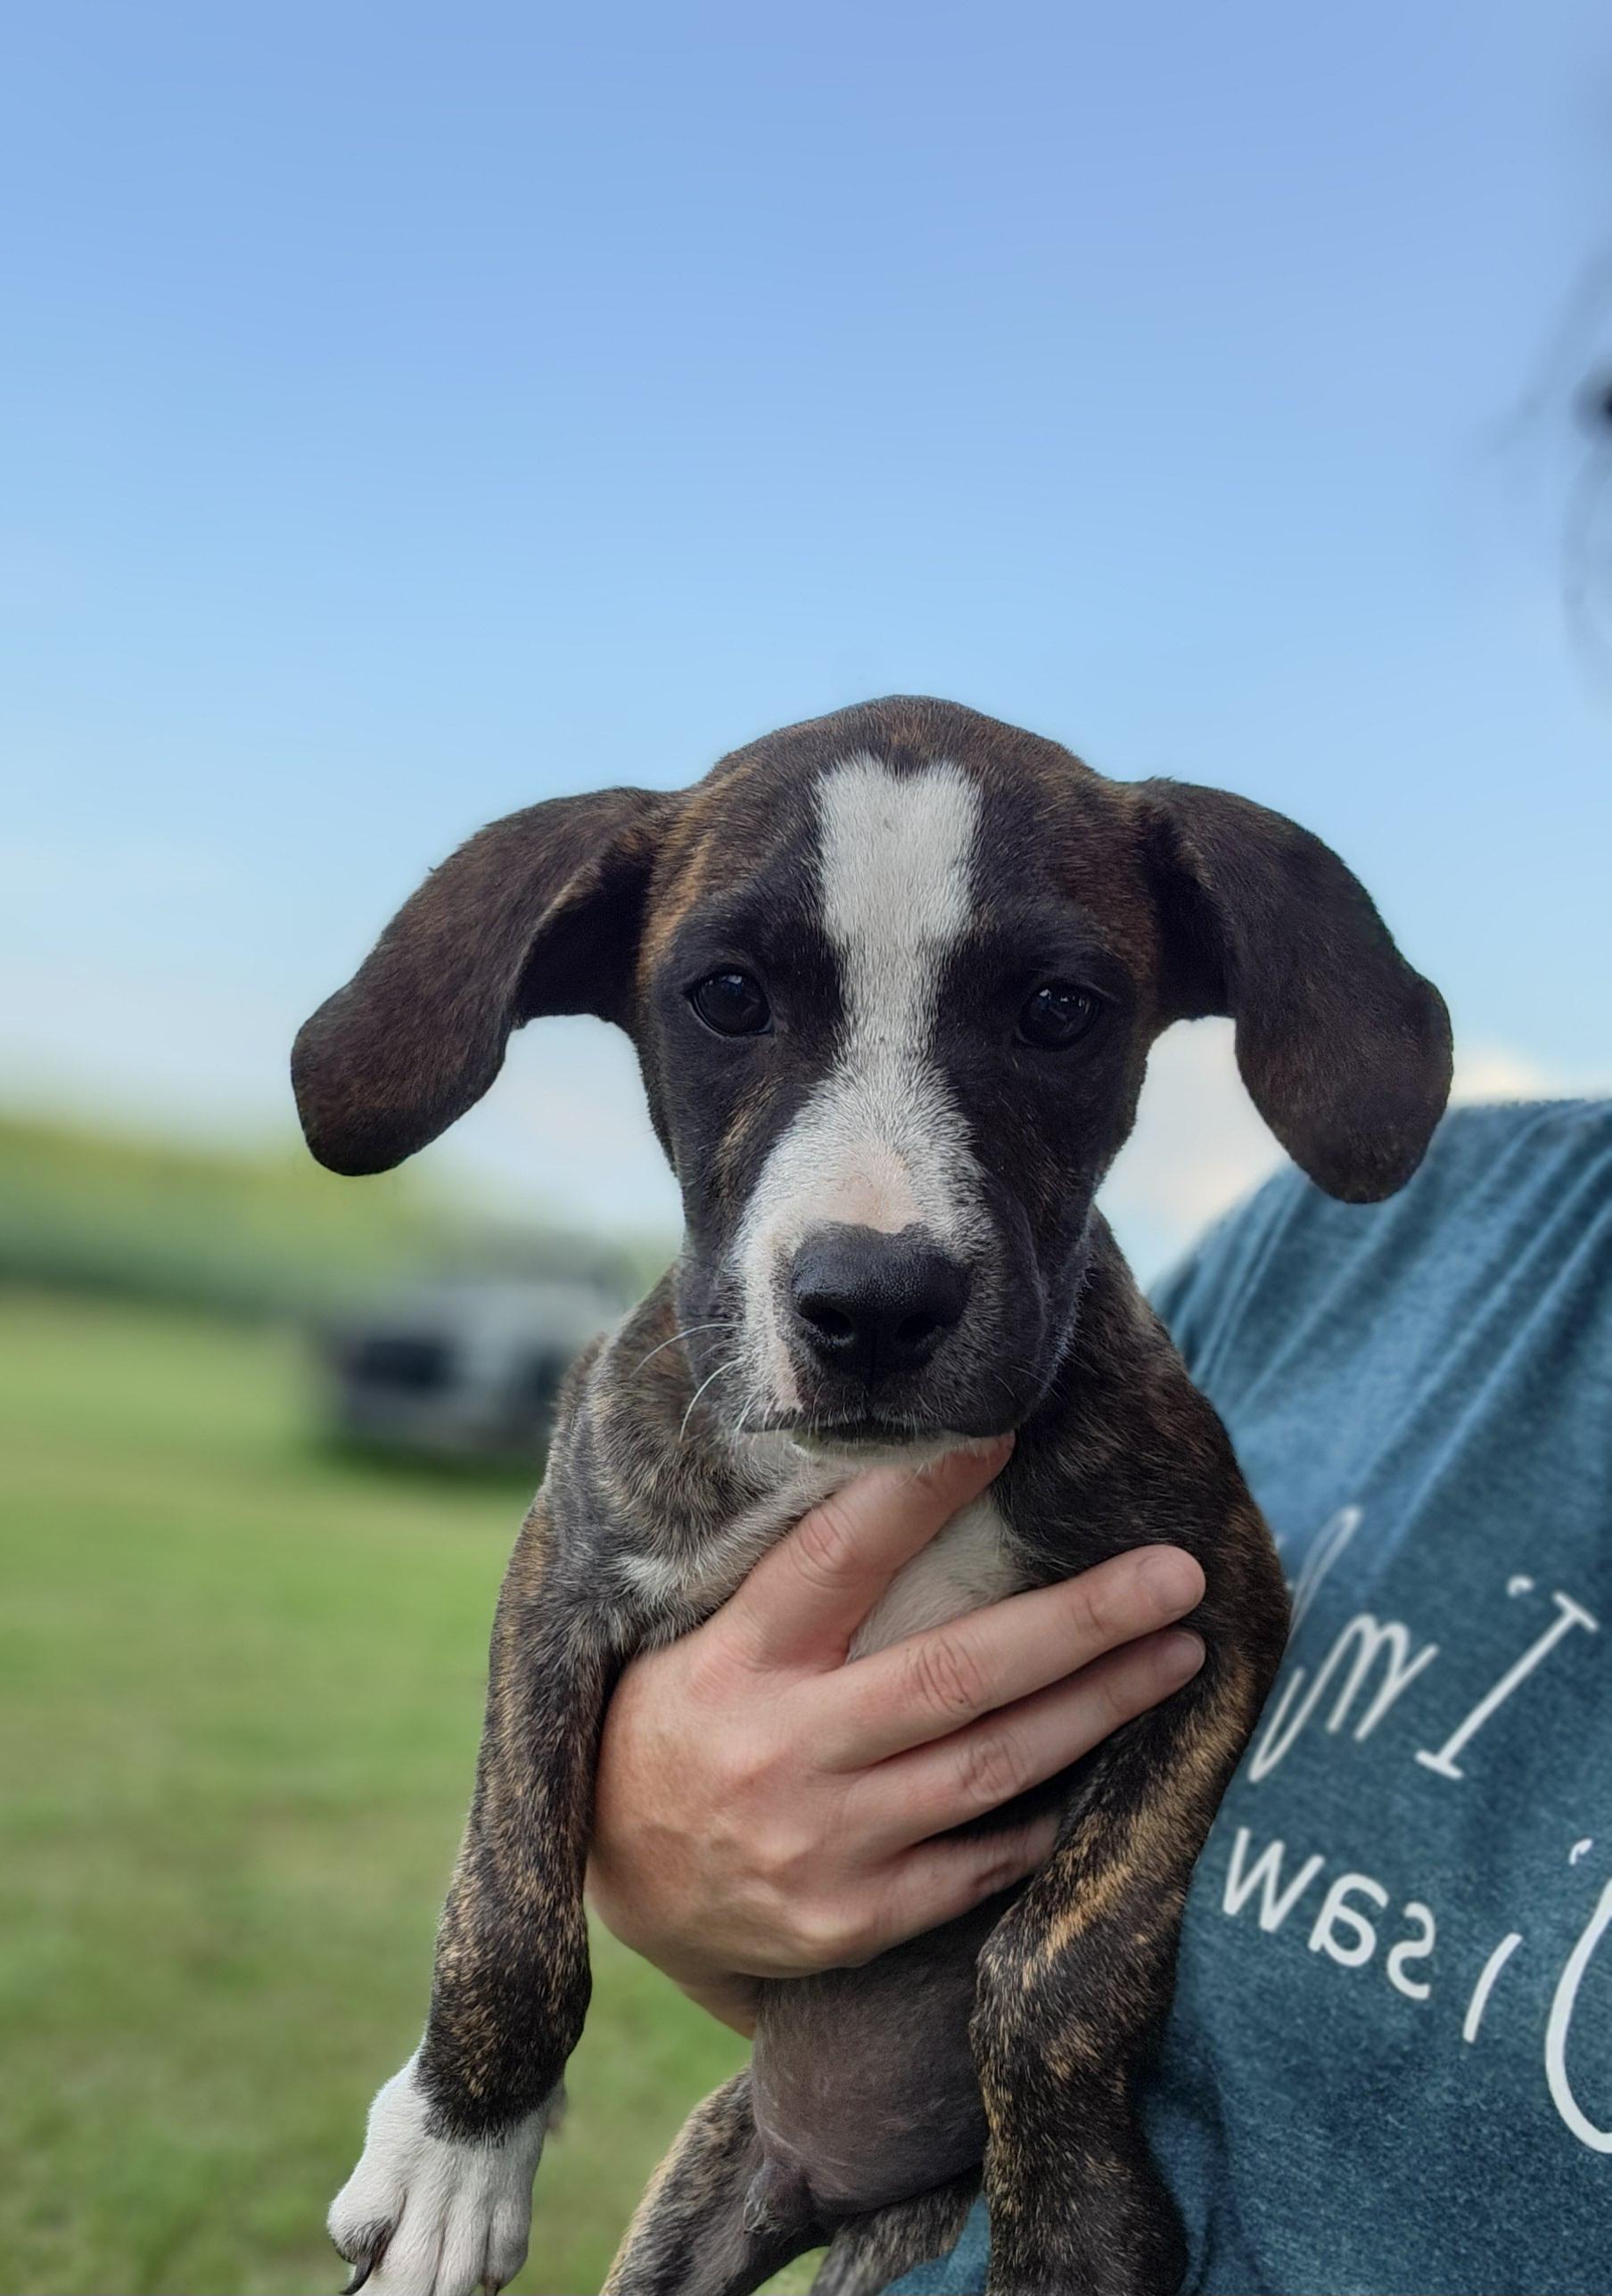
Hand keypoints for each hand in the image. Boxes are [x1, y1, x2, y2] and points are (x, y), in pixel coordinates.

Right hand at [586, 1441, 1205, 2031]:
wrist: (618, 1883)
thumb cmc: (677, 1724)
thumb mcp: (700, 1641)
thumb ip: (792, 1587)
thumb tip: (914, 1481)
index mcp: (739, 1660)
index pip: (838, 1556)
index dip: (921, 1494)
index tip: (1006, 1436)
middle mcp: (783, 1748)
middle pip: (955, 1672)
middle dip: (1079, 1621)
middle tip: (1178, 1575)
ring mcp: (823, 1843)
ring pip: (989, 1767)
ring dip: (1097, 1707)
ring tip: (1180, 1657)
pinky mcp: (852, 1919)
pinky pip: (977, 1862)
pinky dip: (1046, 1817)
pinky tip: (1114, 1771)